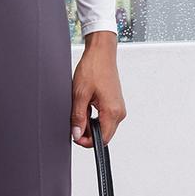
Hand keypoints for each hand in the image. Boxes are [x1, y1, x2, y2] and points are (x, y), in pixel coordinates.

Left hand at [70, 33, 125, 147]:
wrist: (101, 53)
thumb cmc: (93, 68)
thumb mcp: (80, 95)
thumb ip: (78, 117)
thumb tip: (77, 134)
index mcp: (112, 111)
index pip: (103, 140)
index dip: (87, 142)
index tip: (75, 136)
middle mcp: (119, 112)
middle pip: (104, 134)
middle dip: (88, 133)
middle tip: (75, 121)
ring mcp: (119, 108)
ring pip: (104, 126)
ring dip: (90, 123)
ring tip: (82, 107)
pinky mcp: (116, 104)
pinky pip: (105, 117)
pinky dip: (95, 116)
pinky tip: (88, 104)